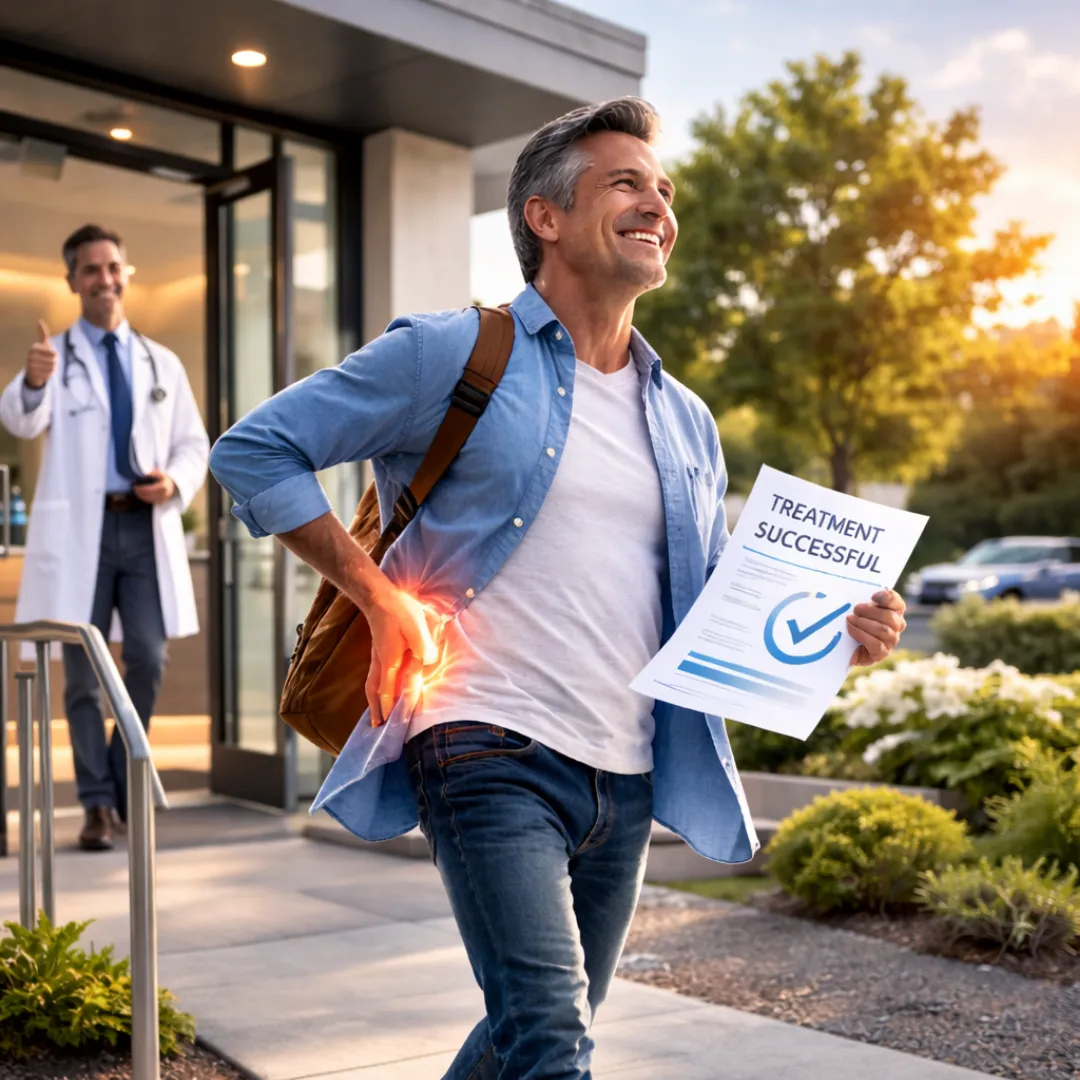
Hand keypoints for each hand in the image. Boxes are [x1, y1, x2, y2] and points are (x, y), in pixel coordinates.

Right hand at [26, 320, 56, 389]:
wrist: (32, 369)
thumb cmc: (40, 354)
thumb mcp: (43, 343)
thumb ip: (43, 333)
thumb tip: (39, 320)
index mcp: (34, 348)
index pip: (53, 353)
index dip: (55, 355)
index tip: (52, 354)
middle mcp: (30, 356)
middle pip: (53, 361)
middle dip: (54, 362)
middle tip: (48, 362)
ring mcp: (31, 365)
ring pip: (52, 368)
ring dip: (52, 368)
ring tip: (46, 367)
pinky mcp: (33, 374)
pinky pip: (48, 375)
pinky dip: (49, 374)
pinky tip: (44, 372)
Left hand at [132, 469, 176, 504]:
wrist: (172, 483)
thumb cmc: (163, 478)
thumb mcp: (158, 473)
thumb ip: (150, 475)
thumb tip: (141, 478)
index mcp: (164, 486)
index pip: (150, 489)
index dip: (142, 489)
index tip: (135, 486)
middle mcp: (165, 494)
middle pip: (150, 495)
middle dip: (140, 493)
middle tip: (134, 489)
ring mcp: (164, 498)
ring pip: (150, 500)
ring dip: (142, 497)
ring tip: (136, 492)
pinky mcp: (162, 501)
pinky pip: (152, 501)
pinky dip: (146, 499)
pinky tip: (141, 496)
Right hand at [361, 576, 440, 726]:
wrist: (381, 596)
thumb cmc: (401, 611)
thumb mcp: (419, 627)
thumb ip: (425, 647)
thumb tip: (429, 663)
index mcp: (390, 660)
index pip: (387, 690)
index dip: (389, 707)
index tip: (390, 723)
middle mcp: (381, 662)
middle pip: (374, 691)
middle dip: (376, 710)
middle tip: (377, 728)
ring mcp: (377, 658)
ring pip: (372, 684)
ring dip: (374, 701)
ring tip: (376, 716)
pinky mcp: (379, 652)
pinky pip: (374, 677)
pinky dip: (374, 689)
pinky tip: (380, 692)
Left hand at [848, 589, 906, 666]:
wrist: (842, 644)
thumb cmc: (851, 619)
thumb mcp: (856, 605)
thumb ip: (861, 597)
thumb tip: (855, 589)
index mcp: (894, 610)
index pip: (897, 603)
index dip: (888, 598)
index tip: (872, 597)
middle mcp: (896, 626)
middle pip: (890, 617)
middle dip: (870, 611)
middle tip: (855, 609)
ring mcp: (891, 641)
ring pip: (883, 631)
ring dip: (863, 623)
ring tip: (849, 620)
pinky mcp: (882, 654)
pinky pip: (877, 645)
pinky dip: (862, 635)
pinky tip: (851, 630)